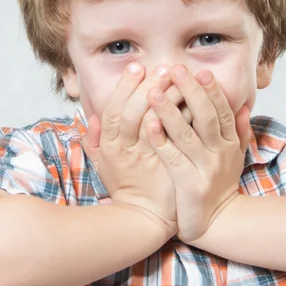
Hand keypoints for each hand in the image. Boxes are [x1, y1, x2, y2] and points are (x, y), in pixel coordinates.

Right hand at [81, 63, 180, 233]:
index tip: (136, 67)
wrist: (145, 218)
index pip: (114, 111)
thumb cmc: (124, 187)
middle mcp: (127, 151)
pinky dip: (185, 118)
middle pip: (134, 113)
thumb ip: (93, 141)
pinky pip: (177, 138)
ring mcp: (149, 159)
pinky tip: (195, 102)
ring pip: (157, 122)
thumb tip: (90, 117)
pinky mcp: (170, 166)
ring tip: (180, 78)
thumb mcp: (101, 165)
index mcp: (110, 147)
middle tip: (162, 67)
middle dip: (148, 87)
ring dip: (169, 98)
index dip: (124, 88)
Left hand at [145, 65, 250, 242]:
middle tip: (175, 69)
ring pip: (186, 134)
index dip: (211, 91)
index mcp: (229, 143)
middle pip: (205, 116)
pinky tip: (149, 125)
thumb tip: (243, 106)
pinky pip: (173, 158)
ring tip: (154, 91)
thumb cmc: (218, 184)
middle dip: (190, 91)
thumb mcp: (233, 157)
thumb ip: (239, 131)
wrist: (217, 223)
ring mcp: (206, 168)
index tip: (199, 71)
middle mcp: (220, 153)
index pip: (220, 110)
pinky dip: (161, 140)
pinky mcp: (190, 183)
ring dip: (169, 110)